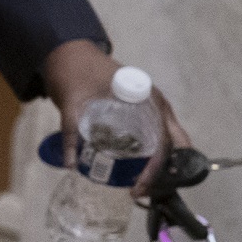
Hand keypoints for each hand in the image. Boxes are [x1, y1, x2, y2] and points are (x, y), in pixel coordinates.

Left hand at [42, 39, 189, 197]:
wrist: (68, 51)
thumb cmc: (75, 71)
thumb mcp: (71, 101)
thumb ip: (71, 131)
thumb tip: (71, 164)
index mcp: (146, 98)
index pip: (163, 139)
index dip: (156, 166)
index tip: (139, 186)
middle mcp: (155, 104)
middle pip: (173, 143)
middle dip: (165, 170)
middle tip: (142, 190)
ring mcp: (149, 108)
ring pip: (166, 141)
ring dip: (158, 163)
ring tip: (139, 186)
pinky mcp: (139, 112)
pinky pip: (153, 135)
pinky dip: (149, 154)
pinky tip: (134, 170)